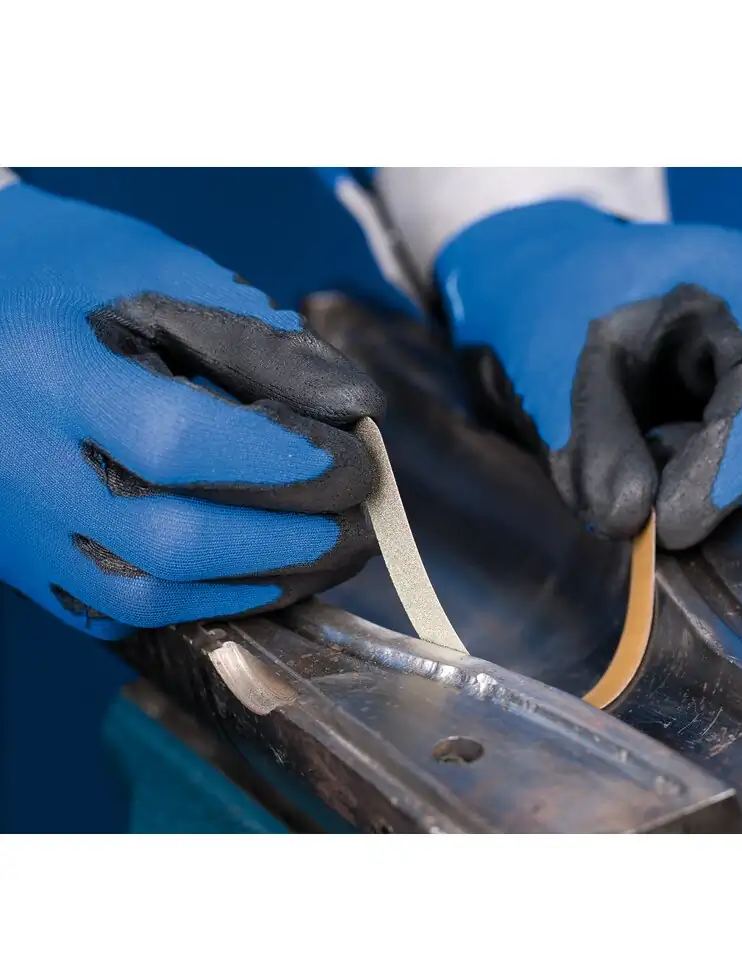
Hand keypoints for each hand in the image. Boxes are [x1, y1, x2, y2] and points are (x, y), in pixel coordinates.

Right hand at [0, 182, 383, 639]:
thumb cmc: (47, 270)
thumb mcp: (143, 265)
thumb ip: (251, 332)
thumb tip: (353, 402)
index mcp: (48, 375)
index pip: (176, 441)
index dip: (279, 462)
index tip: (353, 459)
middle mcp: (23, 466)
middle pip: (171, 538)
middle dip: (290, 539)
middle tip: (363, 519)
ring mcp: (16, 525)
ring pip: (146, 594)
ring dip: (256, 585)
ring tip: (329, 556)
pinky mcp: (19, 556)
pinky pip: (113, 609)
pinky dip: (199, 604)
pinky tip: (254, 577)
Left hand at [438, 201, 741, 548]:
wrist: (580, 286)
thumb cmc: (565, 316)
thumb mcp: (554, 370)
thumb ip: (591, 446)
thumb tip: (632, 523)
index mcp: (733, 284)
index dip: (733, 466)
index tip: (668, 523)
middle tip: (674, 505)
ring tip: (694, 493)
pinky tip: (718, 493)